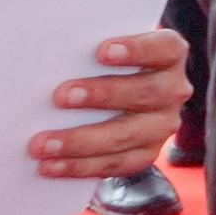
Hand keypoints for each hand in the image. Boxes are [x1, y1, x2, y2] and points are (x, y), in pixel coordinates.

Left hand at [28, 31, 192, 178]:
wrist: (114, 95)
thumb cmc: (101, 63)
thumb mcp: (102, 48)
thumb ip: (88, 48)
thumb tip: (47, 50)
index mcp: (169, 56)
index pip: (164, 49)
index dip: (137, 50)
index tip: (102, 51)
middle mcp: (172, 90)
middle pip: (146, 93)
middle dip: (101, 95)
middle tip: (61, 96)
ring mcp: (162, 125)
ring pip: (126, 135)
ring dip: (80, 140)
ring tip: (43, 144)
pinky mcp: (146, 153)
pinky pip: (115, 164)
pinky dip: (80, 166)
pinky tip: (50, 166)